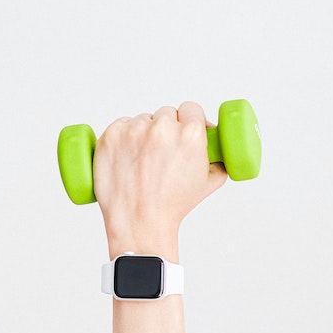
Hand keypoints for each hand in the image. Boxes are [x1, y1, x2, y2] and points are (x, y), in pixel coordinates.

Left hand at [93, 101, 227, 258]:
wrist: (139, 223)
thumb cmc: (172, 207)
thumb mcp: (207, 185)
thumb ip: (219, 163)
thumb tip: (220, 153)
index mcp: (190, 134)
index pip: (191, 109)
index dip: (188, 120)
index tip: (184, 129)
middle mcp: (162, 128)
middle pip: (166, 114)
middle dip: (167, 129)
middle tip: (163, 152)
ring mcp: (134, 130)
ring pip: (143, 120)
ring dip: (144, 133)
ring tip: (143, 160)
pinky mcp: (112, 135)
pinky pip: (121, 125)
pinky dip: (123, 137)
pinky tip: (127, 156)